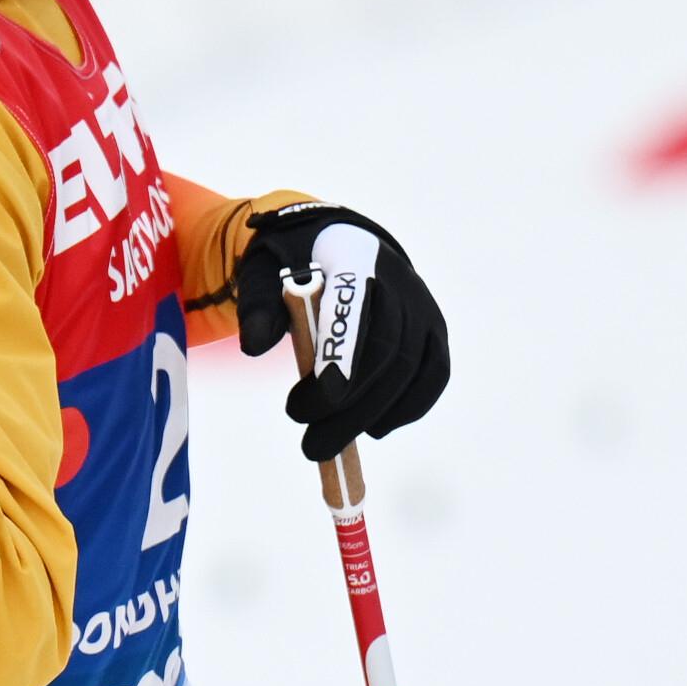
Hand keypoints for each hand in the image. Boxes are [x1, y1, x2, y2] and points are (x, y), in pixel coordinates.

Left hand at [228, 203, 449, 461]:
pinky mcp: (434, 329)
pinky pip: (433, 374)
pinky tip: (375, 428)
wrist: (338, 241)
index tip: (306, 407)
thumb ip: (258, 307)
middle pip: (384, 352)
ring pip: (410, 370)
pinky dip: (409, 407)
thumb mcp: (263, 273)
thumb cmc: (295, 263)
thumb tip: (252, 347)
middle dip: (346, 406)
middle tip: (309, 444)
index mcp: (352, 259)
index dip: (337, 359)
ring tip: (329, 443)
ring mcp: (422, 305)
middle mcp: (399, 281)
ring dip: (372, 415)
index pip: (352, 309)